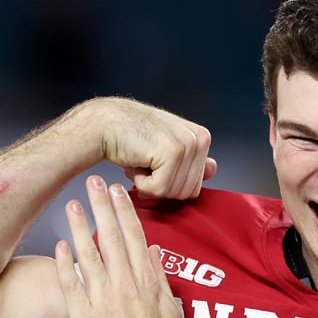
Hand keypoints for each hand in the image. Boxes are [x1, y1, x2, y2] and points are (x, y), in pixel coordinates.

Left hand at [53, 174, 183, 317]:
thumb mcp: (170, 307)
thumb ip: (161, 277)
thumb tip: (155, 251)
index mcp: (146, 281)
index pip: (135, 238)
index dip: (125, 212)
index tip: (117, 192)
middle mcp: (125, 285)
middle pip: (112, 238)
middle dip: (102, 207)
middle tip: (93, 182)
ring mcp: (103, 300)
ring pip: (90, 255)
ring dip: (81, 227)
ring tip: (72, 204)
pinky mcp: (84, 317)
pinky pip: (72, 285)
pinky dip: (65, 264)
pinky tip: (59, 245)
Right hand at [88, 97, 217, 199]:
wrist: (103, 125)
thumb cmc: (132, 138)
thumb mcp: (166, 149)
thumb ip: (191, 161)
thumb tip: (213, 168)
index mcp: (202, 138)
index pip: (195, 186)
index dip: (170, 184)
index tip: (155, 166)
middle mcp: (200, 139)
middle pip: (187, 193)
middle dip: (161, 186)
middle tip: (145, 162)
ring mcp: (188, 144)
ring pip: (174, 193)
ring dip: (151, 185)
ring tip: (141, 160)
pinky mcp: (172, 152)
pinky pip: (161, 189)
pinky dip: (143, 184)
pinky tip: (136, 163)